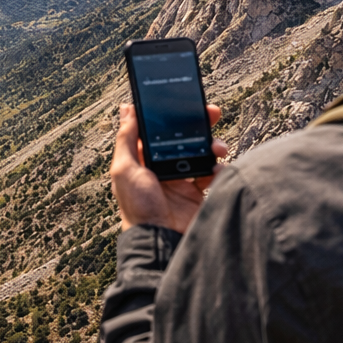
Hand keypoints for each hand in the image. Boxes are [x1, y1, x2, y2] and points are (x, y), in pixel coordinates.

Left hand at [109, 103, 228, 233]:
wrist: (161, 241)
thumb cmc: (138, 208)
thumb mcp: (124, 170)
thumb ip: (126, 139)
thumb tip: (127, 110)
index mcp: (144, 160)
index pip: (159, 129)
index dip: (171, 114)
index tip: (185, 100)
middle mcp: (163, 167)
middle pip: (184, 137)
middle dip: (199, 124)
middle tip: (212, 113)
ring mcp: (182, 180)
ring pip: (201, 152)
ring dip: (212, 146)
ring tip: (217, 148)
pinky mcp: (198, 193)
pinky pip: (213, 173)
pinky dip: (218, 168)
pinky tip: (216, 169)